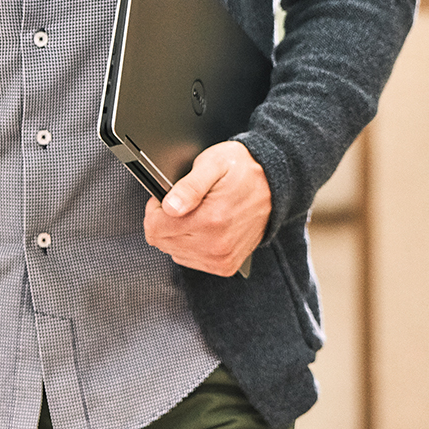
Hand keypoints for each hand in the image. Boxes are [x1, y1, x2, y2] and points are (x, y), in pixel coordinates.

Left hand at [144, 140, 270, 276]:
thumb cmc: (242, 170)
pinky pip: (190, 261)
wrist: (275, 185)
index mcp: (211, 219)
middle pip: (162, 242)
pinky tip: (206, 228)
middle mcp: (216, 244)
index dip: (155, 209)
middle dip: (167, 221)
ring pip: (174, 252)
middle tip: (187, 203)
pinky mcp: (226, 266)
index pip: (154, 228)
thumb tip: (170, 207)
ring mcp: (222, 258)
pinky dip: (192, 245)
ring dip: (179, 235)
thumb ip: (189, 185)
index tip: (168, 198)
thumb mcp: (213, 163)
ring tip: (199, 214)